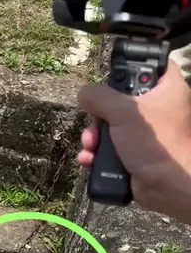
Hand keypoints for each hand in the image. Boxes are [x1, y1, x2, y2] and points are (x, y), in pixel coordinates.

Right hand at [77, 61, 190, 224]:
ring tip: (90, 146)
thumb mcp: (124, 112)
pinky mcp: (136, 154)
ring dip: (94, 137)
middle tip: (95, 123)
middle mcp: (159, 108)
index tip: (113, 76)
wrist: (168, 188)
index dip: (132, 66)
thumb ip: (100, 97)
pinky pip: (111, 148)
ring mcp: (146, 133)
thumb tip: (85, 94)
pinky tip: (90, 158)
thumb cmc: (157, 144)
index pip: (152, 64)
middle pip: (120, 99)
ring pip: (111, 126)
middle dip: (99, 115)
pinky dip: (98, 154)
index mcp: (167, 89)